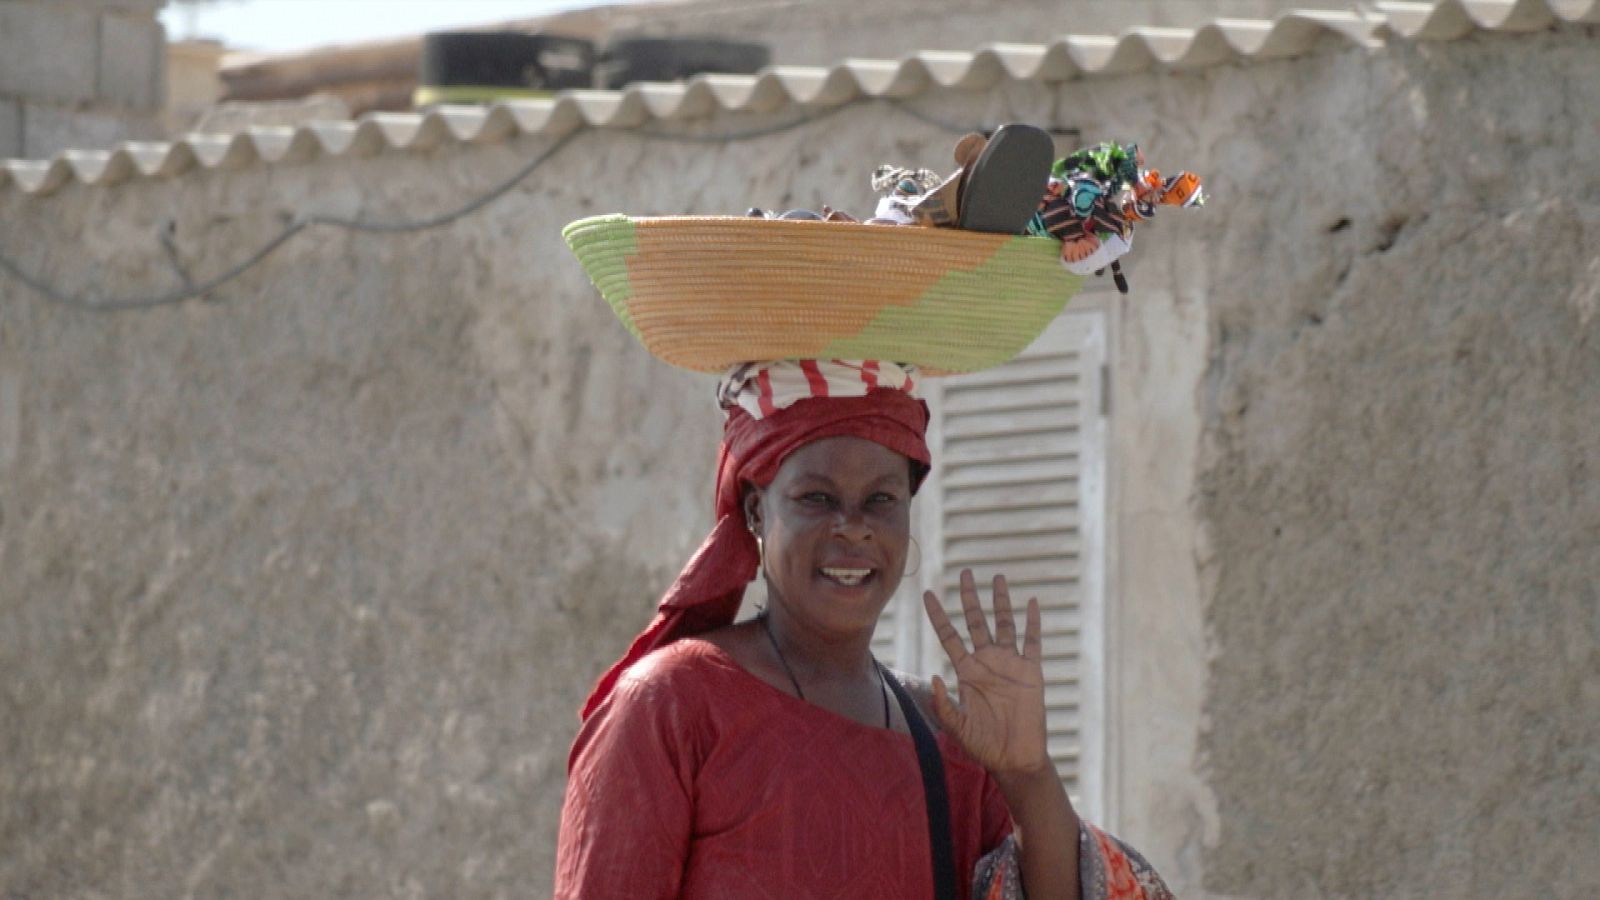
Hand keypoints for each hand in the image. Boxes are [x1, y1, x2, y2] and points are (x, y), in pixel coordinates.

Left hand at [923, 569, 1049, 777]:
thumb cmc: (983, 745)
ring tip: (997, 578)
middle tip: (964, 572)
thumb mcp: (957, 727)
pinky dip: (1033, 622)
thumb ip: (943, 705)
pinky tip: (1032, 603)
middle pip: (976, 621)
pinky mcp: (1031, 672)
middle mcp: (987, 661)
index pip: (949, 635)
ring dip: (1001, 602)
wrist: (1014, 758)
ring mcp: (1010, 664)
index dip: (939, 615)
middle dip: (970, 597)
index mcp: (966, 671)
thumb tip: (935, 676)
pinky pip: (1032, 642)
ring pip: (1004, 624)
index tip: (928, 593)